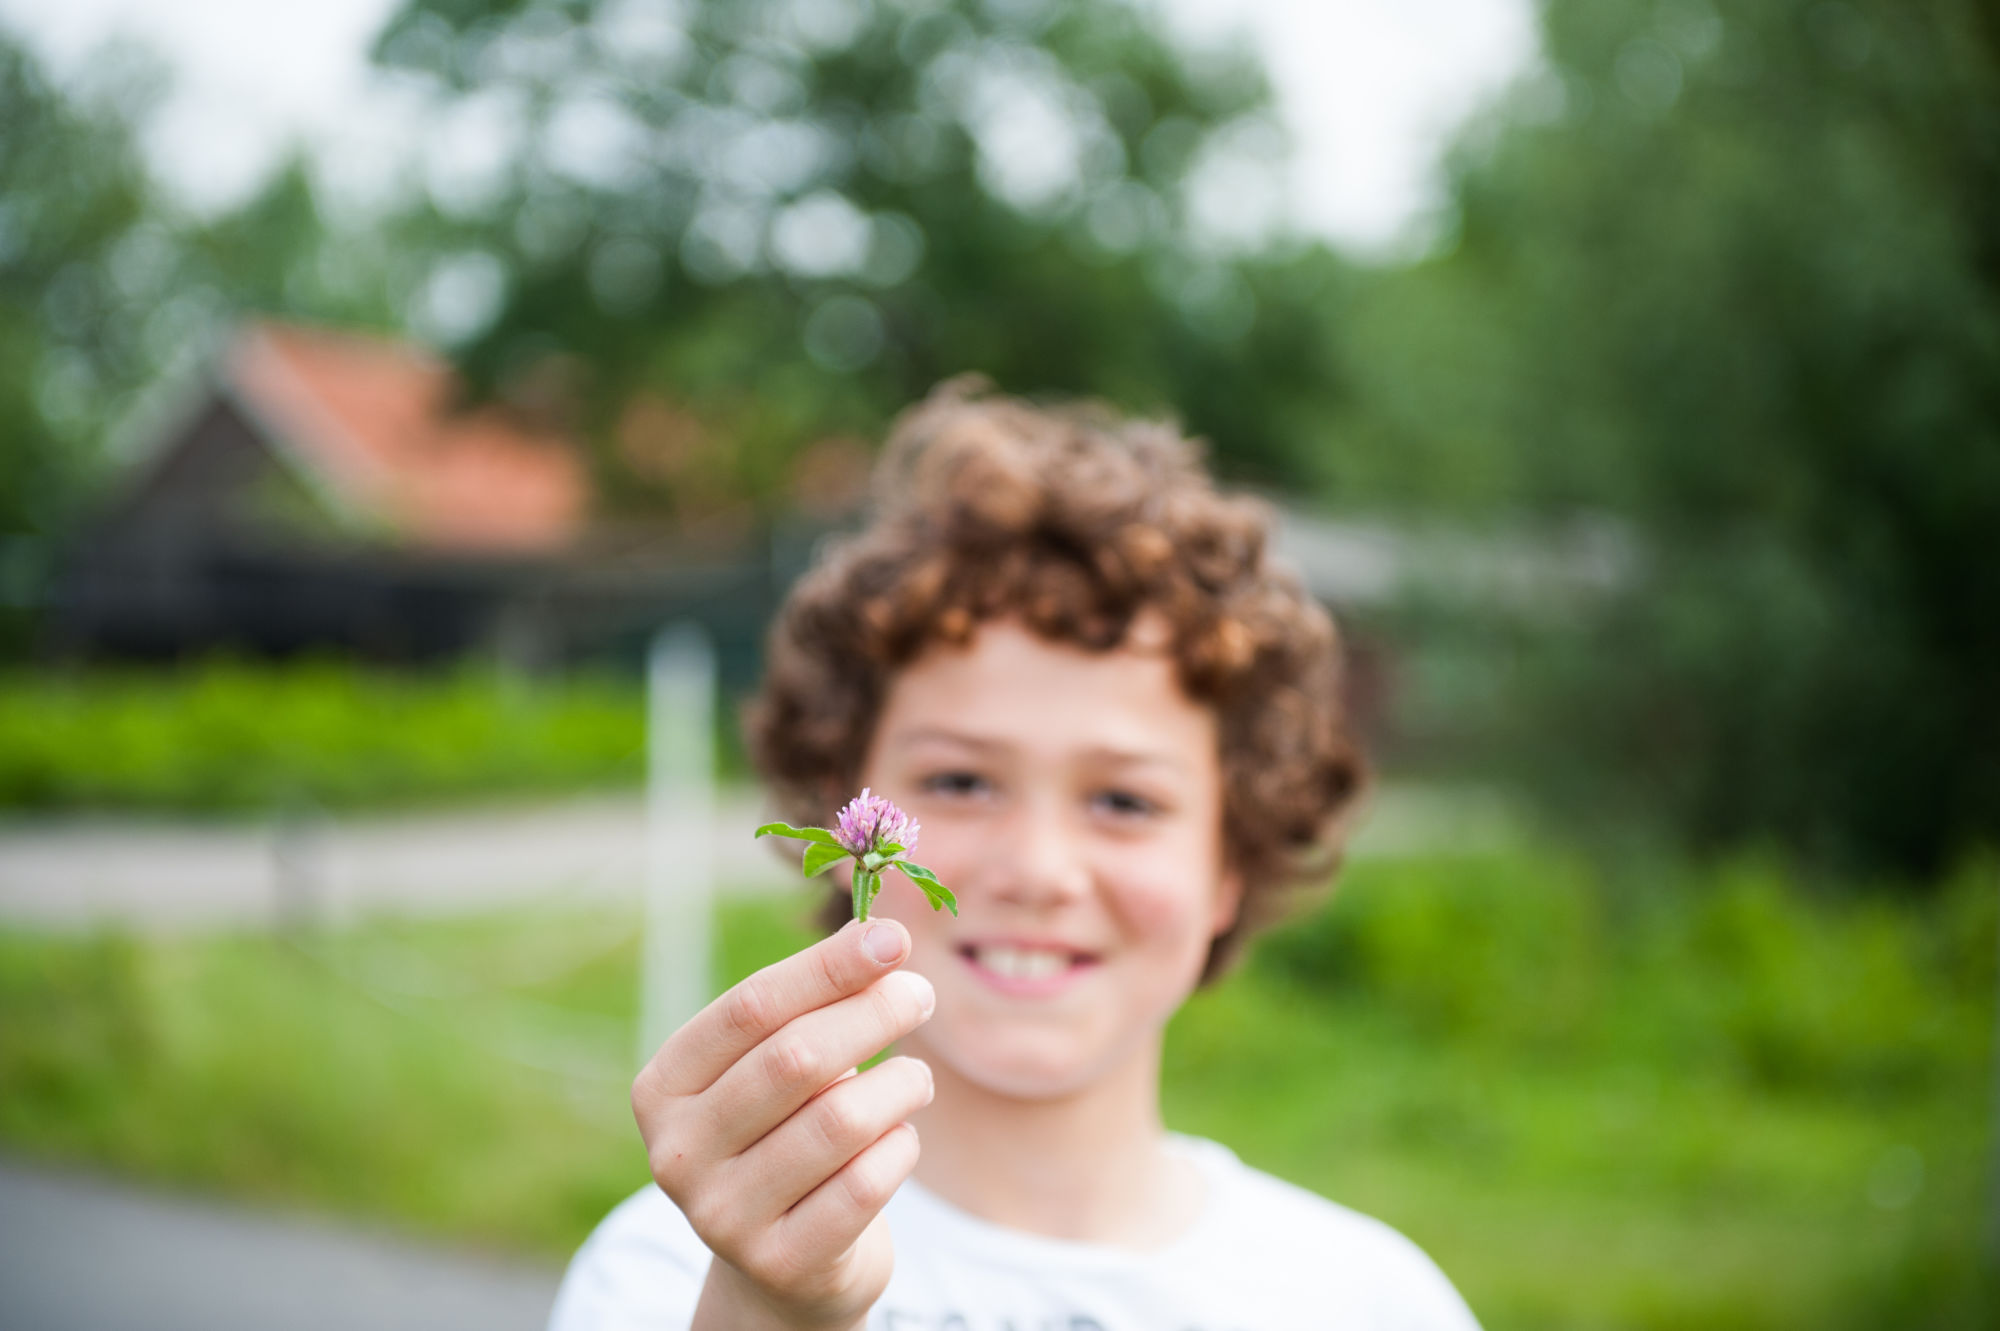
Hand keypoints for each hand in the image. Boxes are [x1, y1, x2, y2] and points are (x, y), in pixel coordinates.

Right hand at [631, 918, 935, 1330]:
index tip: (891, 938)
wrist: (785, 1264)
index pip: (750, 1008)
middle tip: (919, 995)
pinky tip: (900, 1138)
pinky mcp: (778, 1263)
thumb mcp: (779, 1067)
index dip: (827, 967)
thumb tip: (881, 936)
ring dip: (899, 1084)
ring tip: (915, 1078)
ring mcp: (721, 1215)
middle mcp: (678, 1152)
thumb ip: (814, 1004)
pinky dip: (900, 1147)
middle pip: (795, 1058)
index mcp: (663, 1087)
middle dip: (872, 1013)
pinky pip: (865, 1184)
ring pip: (840, 1121)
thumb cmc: (787, 1134)